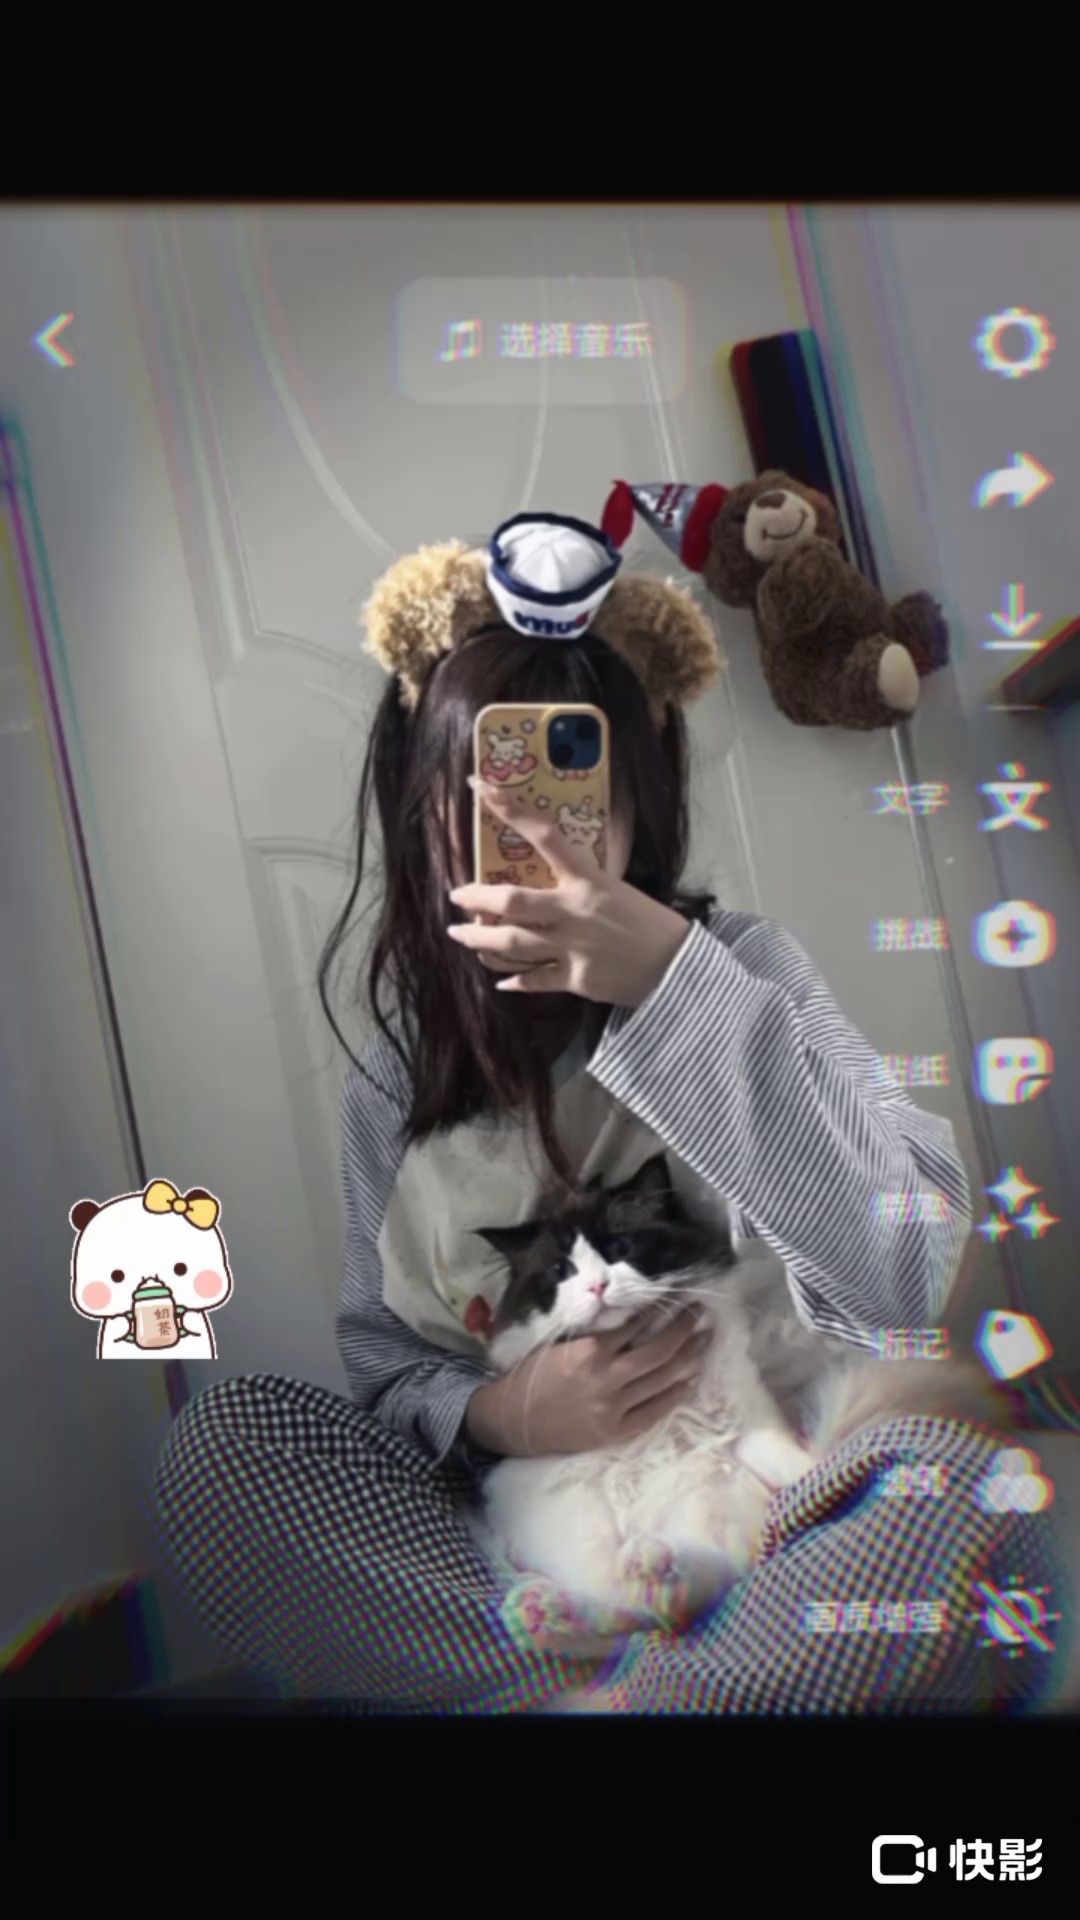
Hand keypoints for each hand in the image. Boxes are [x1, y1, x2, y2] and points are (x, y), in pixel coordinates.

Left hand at [447, 777, 689, 1006]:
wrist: (677, 966)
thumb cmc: (649, 922)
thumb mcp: (616, 888)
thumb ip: (581, 882)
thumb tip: (550, 876)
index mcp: (588, 879)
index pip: (545, 836)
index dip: (510, 810)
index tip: (480, 788)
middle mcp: (574, 911)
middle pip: (511, 902)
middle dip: (476, 899)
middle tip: (456, 896)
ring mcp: (572, 947)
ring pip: (511, 943)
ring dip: (479, 940)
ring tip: (460, 935)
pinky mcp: (575, 978)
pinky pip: (533, 979)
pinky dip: (514, 979)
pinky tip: (501, 978)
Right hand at [464, 1304, 710, 1457]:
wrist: (512, 1420)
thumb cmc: (532, 1376)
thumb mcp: (560, 1344)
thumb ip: (595, 1335)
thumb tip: (632, 1319)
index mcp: (590, 1351)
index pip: (636, 1326)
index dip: (660, 1311)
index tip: (678, 1298)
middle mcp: (607, 1378)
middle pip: (659, 1351)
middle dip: (684, 1329)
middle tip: (700, 1313)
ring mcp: (614, 1407)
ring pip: (661, 1379)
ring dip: (687, 1357)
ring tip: (705, 1339)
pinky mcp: (615, 1431)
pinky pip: (654, 1411)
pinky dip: (674, 1394)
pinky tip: (690, 1379)